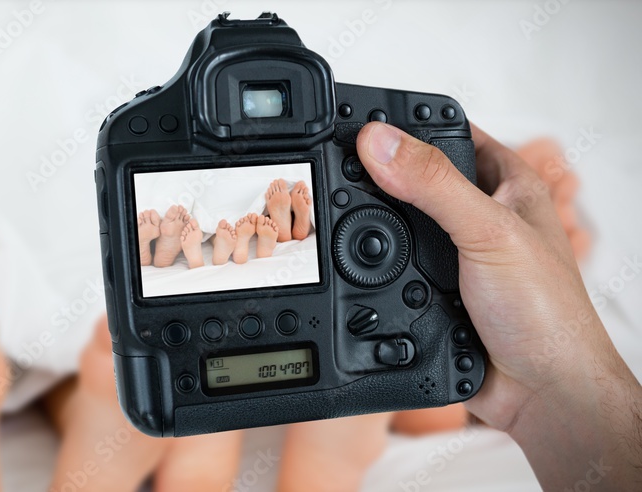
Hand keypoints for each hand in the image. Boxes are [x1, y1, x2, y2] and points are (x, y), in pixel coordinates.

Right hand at [355, 122, 640, 489]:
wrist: (539, 394)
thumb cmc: (547, 315)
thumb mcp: (488, 233)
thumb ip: (434, 185)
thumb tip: (380, 144)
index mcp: (506, 183)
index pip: (446, 133)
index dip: (406, 125)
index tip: (359, 126)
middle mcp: (479, 215)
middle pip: (413, 180)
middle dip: (378, 180)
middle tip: (338, 172)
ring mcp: (455, 255)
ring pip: (396, 228)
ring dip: (371, 233)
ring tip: (340, 219)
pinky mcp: (433, 292)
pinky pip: (389, 272)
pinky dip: (370, 272)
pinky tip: (355, 270)